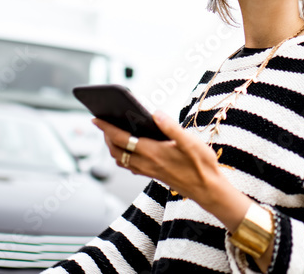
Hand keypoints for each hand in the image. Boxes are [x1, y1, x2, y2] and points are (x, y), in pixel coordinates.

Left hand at [93, 113, 247, 224]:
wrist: (209, 191)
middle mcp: (146, 163)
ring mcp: (149, 171)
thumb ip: (171, 127)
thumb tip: (155, 113)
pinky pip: (130, 166)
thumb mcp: (191, 142)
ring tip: (114, 133)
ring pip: (121, 160)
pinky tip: (131, 149)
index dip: (106, 128)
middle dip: (106, 137)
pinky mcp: (154, 175)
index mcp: (152, 152)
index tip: (95, 118)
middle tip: (103, 123)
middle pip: (116, 151)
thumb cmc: (202, 165)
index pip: (121, 139)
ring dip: (113, 147)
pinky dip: (124, 157)